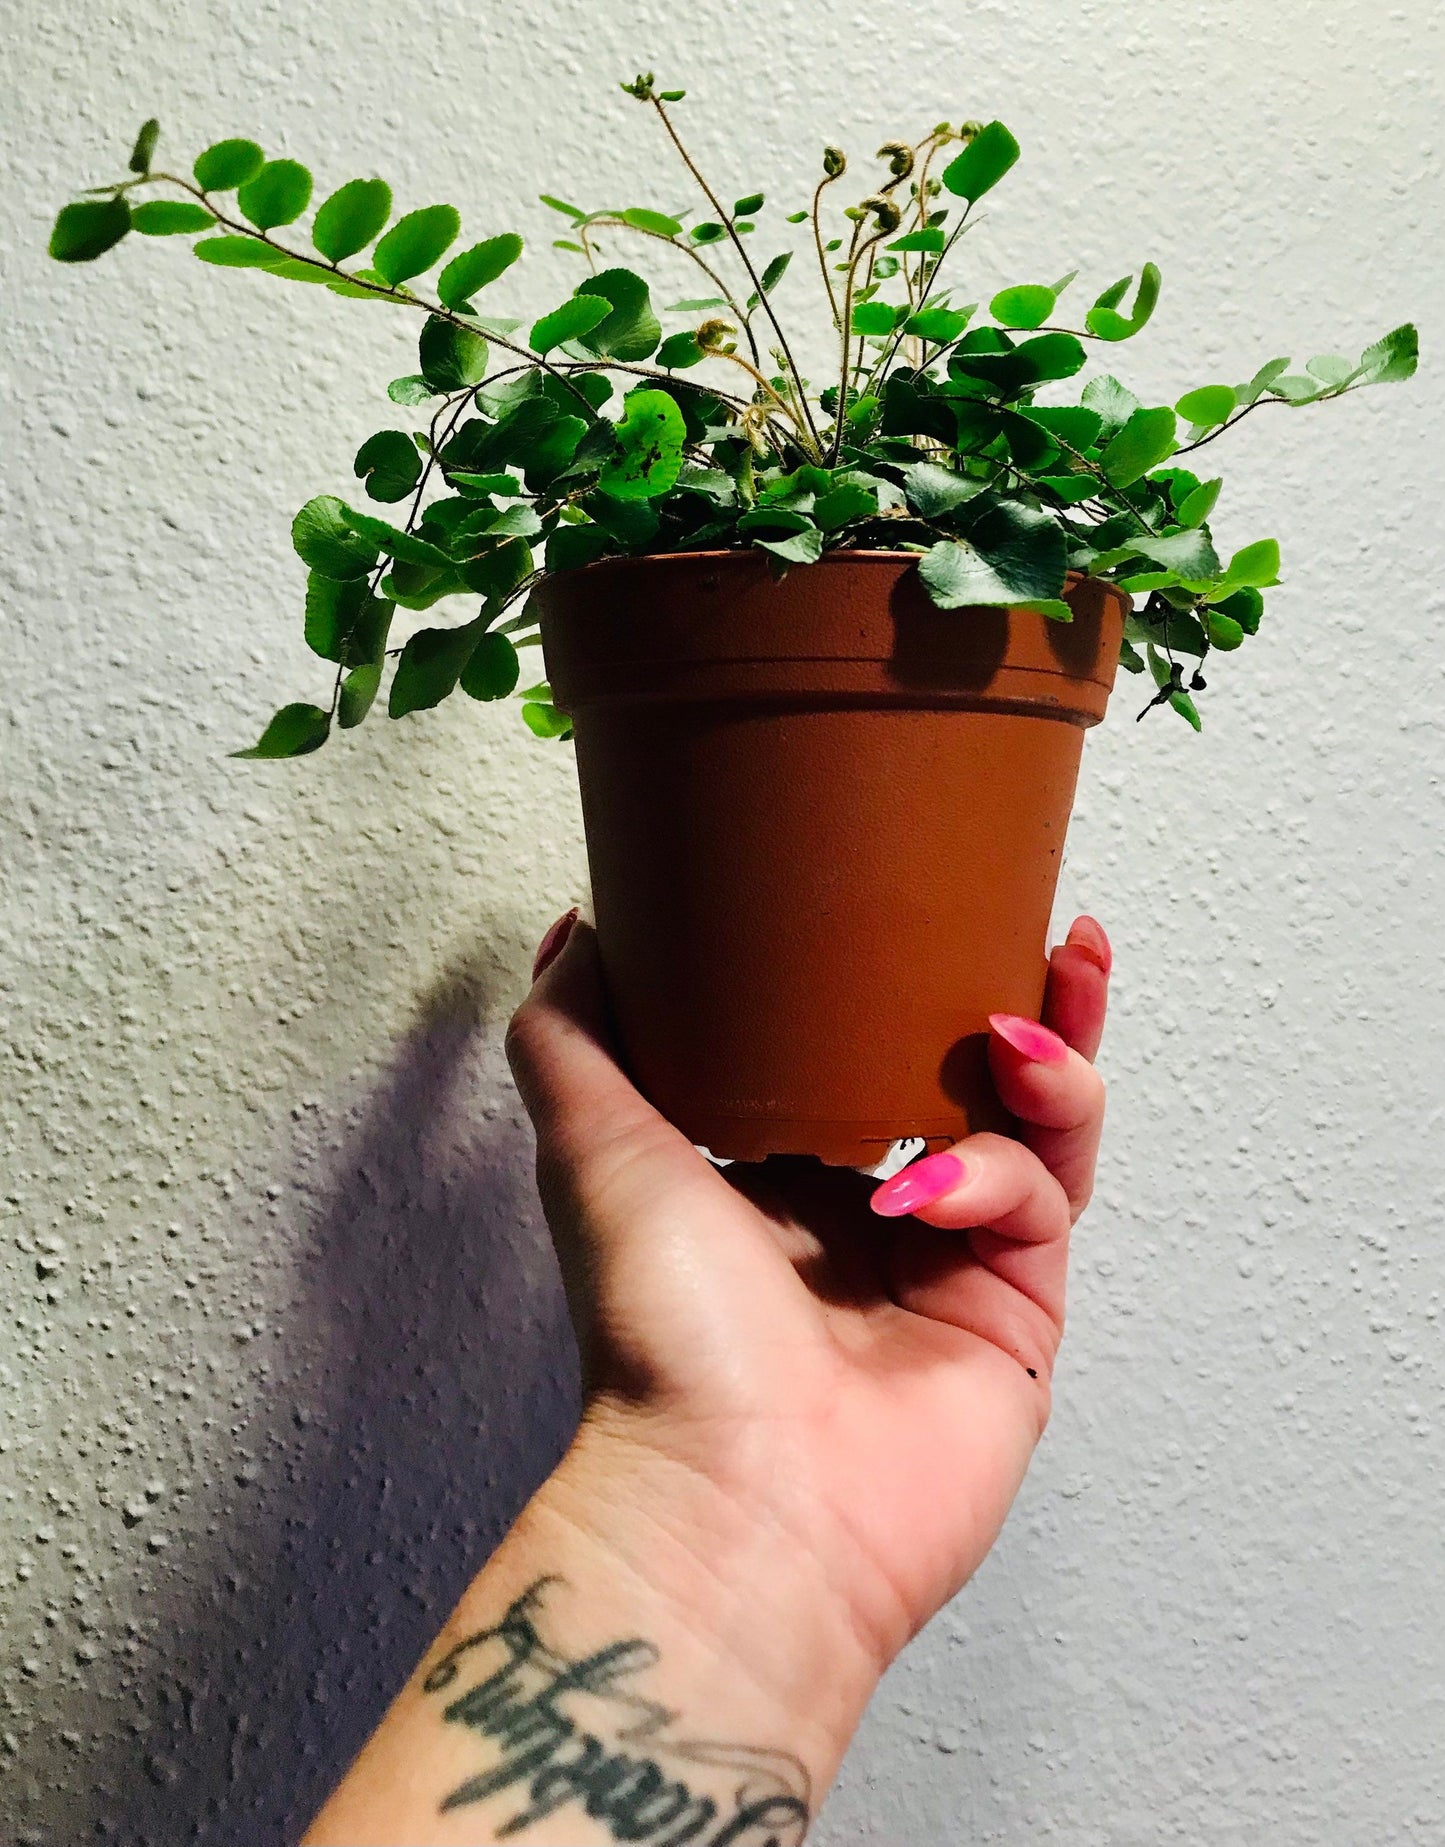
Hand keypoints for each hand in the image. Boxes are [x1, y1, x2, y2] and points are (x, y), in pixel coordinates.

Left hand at [505, 912, 1110, 1676]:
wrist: (739, 1502)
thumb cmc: (660, 1341)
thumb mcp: (596, 1150)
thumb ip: (576, 1033)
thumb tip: (579, 929)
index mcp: (781, 1178)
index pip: (872, 1050)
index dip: (914, 979)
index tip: (939, 901)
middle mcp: (873, 1218)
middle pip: (980, 1082)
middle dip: (1030, 1007)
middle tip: (1058, 938)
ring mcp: (951, 1267)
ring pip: (1040, 1136)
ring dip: (1051, 1066)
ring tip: (1025, 1027)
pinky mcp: (1014, 1318)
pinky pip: (1040, 1207)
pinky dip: (1006, 1172)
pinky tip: (938, 1182)